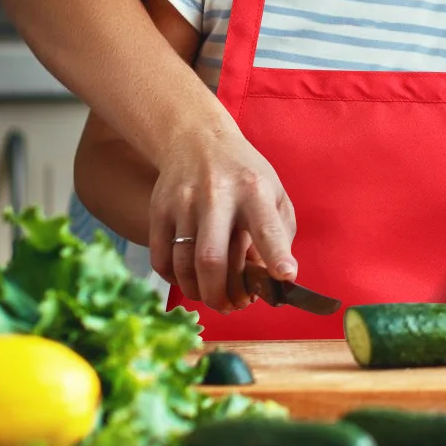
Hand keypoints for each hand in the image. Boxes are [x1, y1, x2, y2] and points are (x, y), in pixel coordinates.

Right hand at [148, 127, 296, 311]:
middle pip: (212, 259)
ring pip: (184, 265)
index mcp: (254, 190)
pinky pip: (161, 259)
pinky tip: (190, 279)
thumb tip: (271, 279)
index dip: (276, 255)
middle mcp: (217, 194)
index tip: (286, 278)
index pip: (266, 227)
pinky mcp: (159, 208)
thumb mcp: (273, 192)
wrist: (197, 139)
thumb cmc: (244, 174)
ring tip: (213, 296)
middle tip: (232, 307)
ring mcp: (184, 201)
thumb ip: (279, 234)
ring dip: (199, 293)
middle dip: (222, 295)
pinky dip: (175, 280)